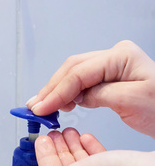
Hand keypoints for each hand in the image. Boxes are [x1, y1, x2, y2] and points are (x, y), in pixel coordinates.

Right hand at [26, 40, 154, 137]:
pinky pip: (83, 83)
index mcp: (120, 57)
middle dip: (52, 89)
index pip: (79, 72)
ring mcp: (112, 67)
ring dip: (57, 92)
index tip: (40, 108)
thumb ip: (99, 94)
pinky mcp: (110, 79)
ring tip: (43, 108)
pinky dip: (69, 95)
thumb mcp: (131, 101)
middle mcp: (114, 57)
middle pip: (72, 69)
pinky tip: (60, 105)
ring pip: (75, 75)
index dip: (57, 91)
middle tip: (34, 107)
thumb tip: (74, 97)